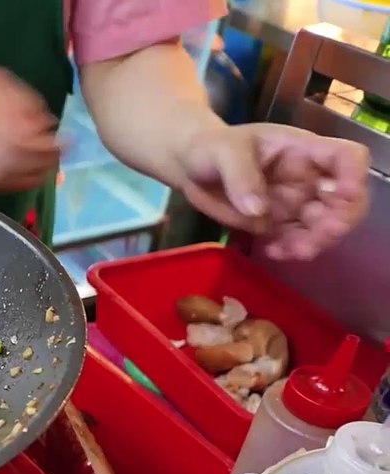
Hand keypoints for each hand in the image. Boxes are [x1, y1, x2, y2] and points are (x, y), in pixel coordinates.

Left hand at [174, 123, 369, 260]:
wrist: (191, 168)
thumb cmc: (211, 148)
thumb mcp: (222, 151)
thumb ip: (240, 176)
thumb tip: (258, 211)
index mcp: (303, 151)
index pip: (346, 157)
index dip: (354, 176)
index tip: (343, 195)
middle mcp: (308, 178)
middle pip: (345, 200)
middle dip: (340, 220)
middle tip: (319, 236)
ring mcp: (295, 203)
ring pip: (324, 226)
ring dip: (317, 242)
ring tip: (292, 251)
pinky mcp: (278, 225)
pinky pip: (296, 241)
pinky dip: (292, 251)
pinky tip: (273, 252)